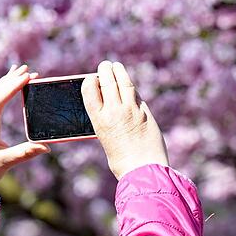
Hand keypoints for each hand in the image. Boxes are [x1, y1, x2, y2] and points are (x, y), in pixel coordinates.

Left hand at [0, 64, 50, 196]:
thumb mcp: (5, 163)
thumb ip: (24, 153)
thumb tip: (45, 147)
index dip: (13, 86)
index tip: (27, 76)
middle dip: (11, 79)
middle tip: (27, 69)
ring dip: (7, 82)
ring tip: (21, 70)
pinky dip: (4, 90)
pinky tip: (10, 83)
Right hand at [82, 60, 168, 179]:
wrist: (143, 170)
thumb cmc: (122, 161)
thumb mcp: (105, 139)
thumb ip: (106, 121)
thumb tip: (109, 108)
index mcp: (99, 120)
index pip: (90, 89)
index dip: (91, 80)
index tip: (92, 78)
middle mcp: (114, 111)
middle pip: (107, 81)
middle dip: (105, 70)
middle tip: (105, 65)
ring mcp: (131, 110)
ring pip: (124, 82)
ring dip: (119, 72)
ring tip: (117, 67)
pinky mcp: (146, 112)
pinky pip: (136, 94)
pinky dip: (131, 87)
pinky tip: (129, 85)